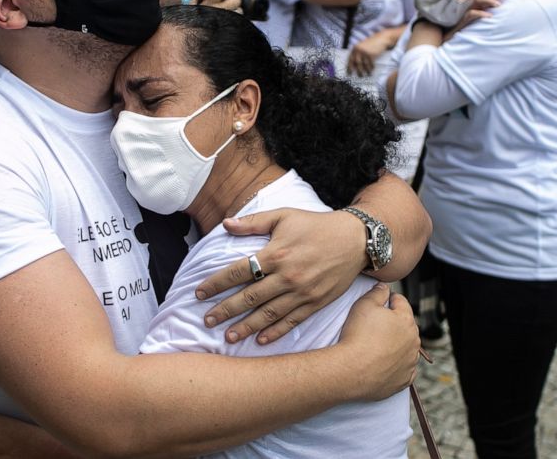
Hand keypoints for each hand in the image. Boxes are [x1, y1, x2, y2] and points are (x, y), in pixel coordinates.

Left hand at [195, 208, 367, 344]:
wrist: (357, 240)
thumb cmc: (316, 225)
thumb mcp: (284, 215)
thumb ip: (253, 222)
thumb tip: (226, 223)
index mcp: (276, 254)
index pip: (238, 271)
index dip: (216, 283)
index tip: (199, 293)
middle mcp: (287, 276)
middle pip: (250, 297)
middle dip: (225, 310)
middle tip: (207, 321)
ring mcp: (302, 292)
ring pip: (268, 314)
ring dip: (247, 326)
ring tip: (228, 336)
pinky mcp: (316, 303)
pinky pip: (292, 321)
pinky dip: (276, 332)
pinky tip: (261, 340)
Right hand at [337, 283, 418, 400]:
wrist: (352, 370)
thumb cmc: (357, 336)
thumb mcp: (363, 305)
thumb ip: (377, 293)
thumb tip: (384, 287)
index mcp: (406, 320)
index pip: (401, 302)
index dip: (389, 298)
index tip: (380, 300)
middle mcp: (413, 341)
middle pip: (405, 326)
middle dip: (393, 323)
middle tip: (374, 324)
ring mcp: (410, 362)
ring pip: (406, 348)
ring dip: (395, 344)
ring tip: (376, 345)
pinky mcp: (405, 379)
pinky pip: (404, 369)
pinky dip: (396, 365)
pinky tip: (382, 363)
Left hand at [347, 33, 387, 76]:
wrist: (381, 38)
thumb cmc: (372, 44)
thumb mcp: (363, 47)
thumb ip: (358, 53)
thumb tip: (355, 65)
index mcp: (355, 48)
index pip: (350, 59)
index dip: (350, 67)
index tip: (349, 73)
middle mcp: (358, 50)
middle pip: (357, 63)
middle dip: (358, 70)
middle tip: (360, 76)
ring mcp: (364, 52)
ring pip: (364, 64)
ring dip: (366, 70)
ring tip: (367, 74)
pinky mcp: (371, 54)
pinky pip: (370, 63)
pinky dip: (371, 67)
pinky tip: (372, 70)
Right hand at [444, 0, 504, 39]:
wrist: (447, 35)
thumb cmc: (462, 25)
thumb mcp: (474, 14)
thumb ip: (483, 7)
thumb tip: (498, 3)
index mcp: (471, 0)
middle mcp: (467, 2)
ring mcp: (463, 9)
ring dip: (488, 0)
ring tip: (498, 5)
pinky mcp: (460, 19)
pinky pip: (471, 14)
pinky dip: (480, 13)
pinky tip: (489, 16)